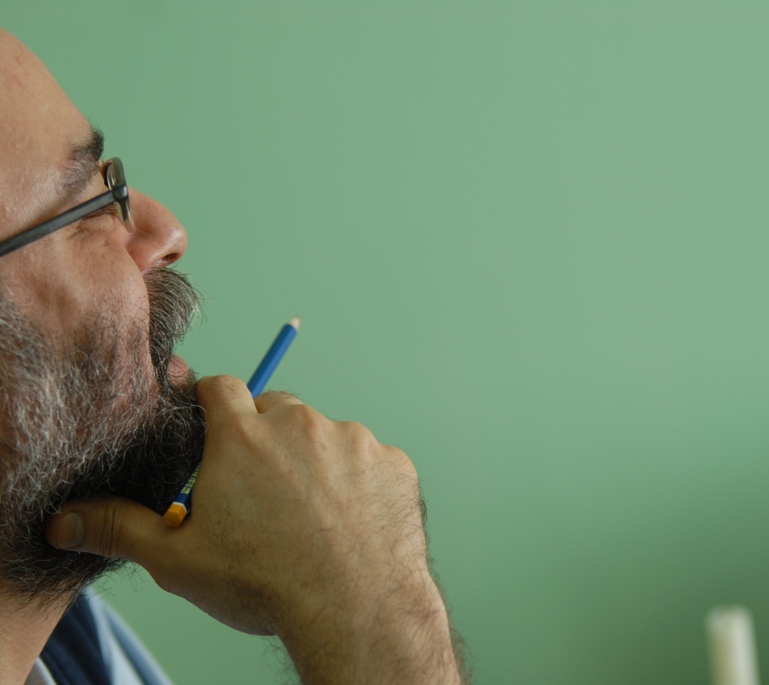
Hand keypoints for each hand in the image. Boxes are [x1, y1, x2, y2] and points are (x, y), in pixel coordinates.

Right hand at [47, 375, 460, 682]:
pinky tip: (349, 523)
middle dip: (264, 436)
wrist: (354, 608)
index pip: (219, 387)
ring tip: (308, 516)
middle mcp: (300, 424)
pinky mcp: (392, 462)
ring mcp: (352, 441)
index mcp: (243, 436)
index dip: (210, 402)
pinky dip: (358, 482)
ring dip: (313, 461)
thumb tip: (68, 518)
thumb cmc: (266, 584)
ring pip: (324, 436)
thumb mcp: (177, 560)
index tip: (209, 422)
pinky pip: (369, 461)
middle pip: (275, 408)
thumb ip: (120, 527)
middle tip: (259, 489)